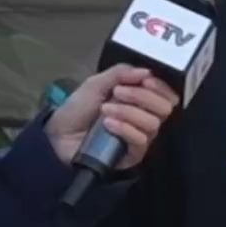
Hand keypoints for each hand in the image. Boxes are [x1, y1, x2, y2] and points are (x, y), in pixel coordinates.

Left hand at [44, 65, 179, 170]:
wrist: (58, 134)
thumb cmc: (78, 108)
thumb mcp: (96, 84)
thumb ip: (120, 74)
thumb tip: (146, 71)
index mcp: (140, 99)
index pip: (166, 94)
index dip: (161, 87)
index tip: (146, 80)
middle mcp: (144, 118)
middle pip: (164, 108)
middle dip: (142, 97)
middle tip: (117, 92)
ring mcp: (139, 138)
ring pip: (152, 124)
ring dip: (129, 113)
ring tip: (105, 110)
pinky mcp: (131, 155)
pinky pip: (140, 142)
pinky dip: (125, 129)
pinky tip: (108, 124)